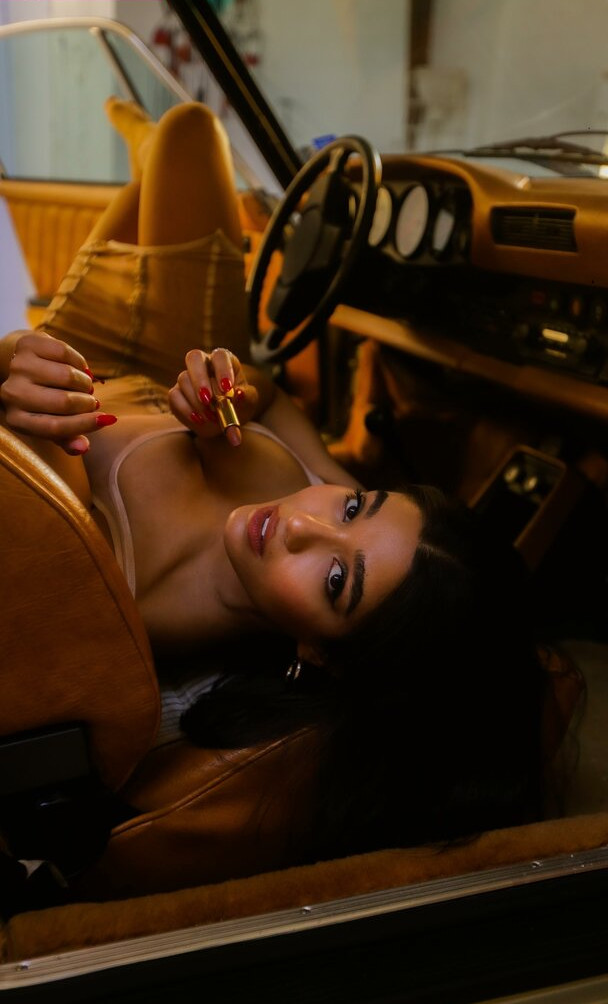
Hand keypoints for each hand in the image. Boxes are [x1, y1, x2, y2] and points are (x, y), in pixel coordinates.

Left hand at [0, 331, 116, 454]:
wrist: (19, 366)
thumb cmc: (41, 401)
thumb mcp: (51, 422)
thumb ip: (67, 437)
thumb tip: (83, 447)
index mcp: (17, 420)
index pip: (55, 427)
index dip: (85, 425)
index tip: (107, 420)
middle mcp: (12, 394)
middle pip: (64, 401)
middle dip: (87, 402)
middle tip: (93, 401)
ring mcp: (18, 367)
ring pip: (66, 376)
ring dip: (84, 382)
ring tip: (85, 385)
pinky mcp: (26, 345)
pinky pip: (65, 353)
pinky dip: (79, 362)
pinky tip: (79, 368)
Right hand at [168, 348, 257, 446]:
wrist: (225, 420)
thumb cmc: (239, 404)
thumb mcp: (248, 402)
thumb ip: (246, 397)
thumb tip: (239, 394)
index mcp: (223, 361)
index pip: (220, 356)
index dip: (222, 369)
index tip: (227, 389)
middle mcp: (203, 364)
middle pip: (194, 358)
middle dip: (200, 379)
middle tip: (208, 400)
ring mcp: (188, 377)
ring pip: (183, 379)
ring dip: (197, 401)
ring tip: (212, 417)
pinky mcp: (176, 393)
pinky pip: (174, 396)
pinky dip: (186, 410)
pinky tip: (199, 420)